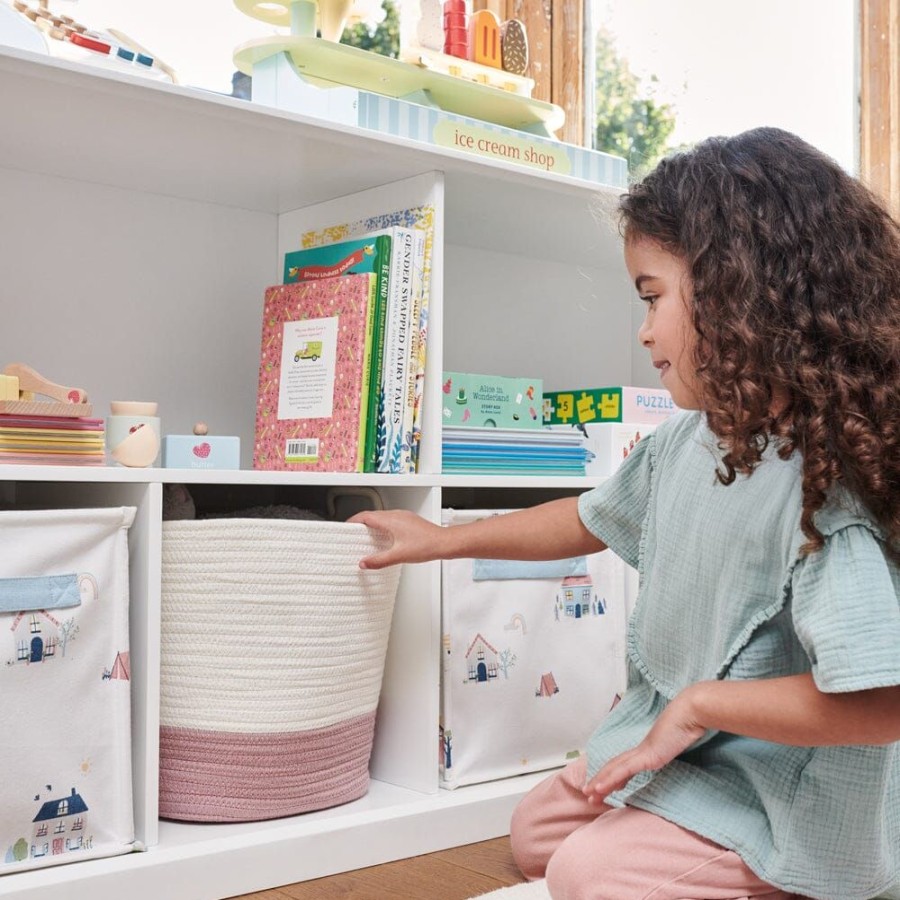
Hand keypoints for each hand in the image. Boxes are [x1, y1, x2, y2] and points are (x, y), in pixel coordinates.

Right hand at [349, 509, 446, 568]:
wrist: (444, 543)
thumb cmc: (426, 546)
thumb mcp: (398, 556)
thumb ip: (379, 561)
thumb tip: (364, 563)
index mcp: (390, 520)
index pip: (365, 516)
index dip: (353, 521)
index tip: (345, 527)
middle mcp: (396, 515)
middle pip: (372, 515)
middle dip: (360, 524)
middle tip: (352, 534)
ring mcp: (404, 517)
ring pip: (382, 517)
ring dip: (372, 525)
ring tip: (365, 537)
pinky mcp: (409, 521)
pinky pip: (390, 520)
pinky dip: (382, 526)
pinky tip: (384, 538)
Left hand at [582, 686, 707, 803]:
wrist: (692, 712)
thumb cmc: (690, 724)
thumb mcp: (681, 741)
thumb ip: (675, 745)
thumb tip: (678, 747)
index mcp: (648, 747)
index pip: (626, 763)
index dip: (613, 775)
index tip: (606, 787)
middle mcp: (642, 749)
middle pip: (615, 766)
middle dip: (601, 780)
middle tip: (588, 793)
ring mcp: (642, 752)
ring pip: (614, 769)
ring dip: (600, 782)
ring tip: (588, 794)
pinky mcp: (646, 755)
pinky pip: (624, 770)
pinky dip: (609, 779)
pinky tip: (598, 788)